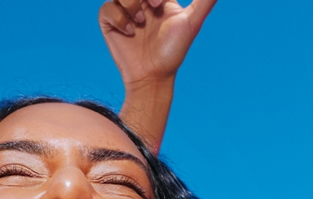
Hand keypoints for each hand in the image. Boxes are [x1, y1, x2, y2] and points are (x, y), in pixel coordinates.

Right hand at [99, 0, 216, 87]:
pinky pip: (107, 9)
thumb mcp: (192, 22)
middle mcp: (141, 3)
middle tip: (155, 6)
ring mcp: (124, 12)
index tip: (161, 3)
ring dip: (132, 6)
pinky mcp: (110, 24)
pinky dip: (119, 18)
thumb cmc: (173, 52)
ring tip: (142, 24)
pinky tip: (130, 33)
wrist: (153, 77)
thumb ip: (205, 1)